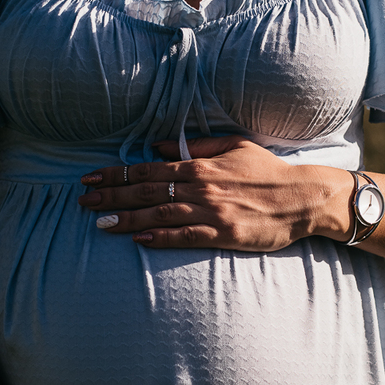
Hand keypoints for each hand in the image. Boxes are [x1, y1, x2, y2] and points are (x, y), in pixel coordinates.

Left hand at [77, 136, 349, 250]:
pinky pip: (184, 236)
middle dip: (111, 195)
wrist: (301, 197)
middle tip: (83, 200)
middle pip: (146, 191)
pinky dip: (159, 238)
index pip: (148, 169)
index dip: (117, 174)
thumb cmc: (267, 170)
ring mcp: (210, 211)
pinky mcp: (222, 233)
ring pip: (158, 214)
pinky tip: (138, 240)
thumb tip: (158, 145)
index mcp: (200, 165)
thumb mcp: (232, 145)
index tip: (91, 177)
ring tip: (100, 222)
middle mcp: (200, 186)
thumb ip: (194, 145)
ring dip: (127, 218)